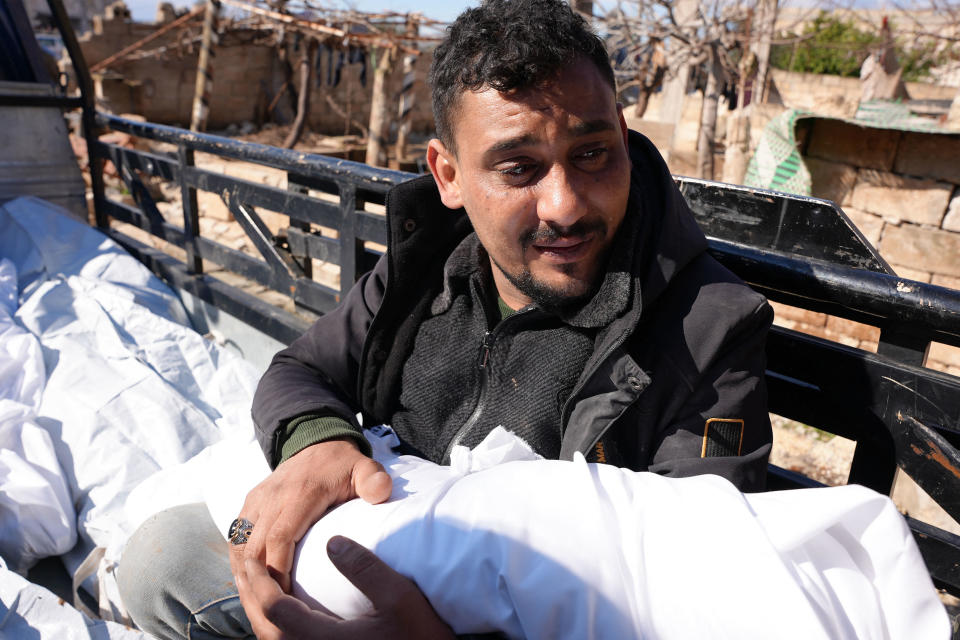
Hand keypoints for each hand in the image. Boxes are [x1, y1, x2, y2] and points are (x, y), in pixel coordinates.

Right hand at [229, 440, 391, 629]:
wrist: (316, 440)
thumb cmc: (343, 465)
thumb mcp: (363, 467)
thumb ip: (374, 479)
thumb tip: (381, 491)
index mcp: (299, 492)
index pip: (280, 536)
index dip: (279, 571)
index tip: (288, 601)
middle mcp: (270, 497)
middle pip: (253, 549)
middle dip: (260, 587)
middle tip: (273, 619)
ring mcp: (255, 502)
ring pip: (239, 549)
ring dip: (246, 582)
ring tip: (260, 613)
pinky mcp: (248, 507)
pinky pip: (236, 543)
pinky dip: (241, 570)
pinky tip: (253, 593)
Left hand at [240, 535, 454, 638]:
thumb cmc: (421, 634)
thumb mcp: (399, 596)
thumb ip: (365, 570)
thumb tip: (332, 543)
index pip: (275, 610)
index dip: (260, 583)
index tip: (253, 558)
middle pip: (267, 630)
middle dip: (252, 598)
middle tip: (246, 570)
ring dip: (262, 613)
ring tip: (260, 587)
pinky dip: (279, 626)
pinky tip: (287, 609)